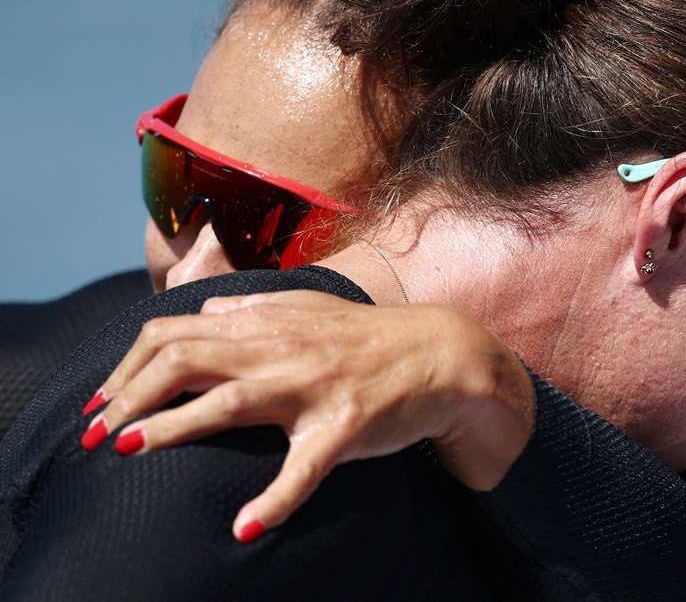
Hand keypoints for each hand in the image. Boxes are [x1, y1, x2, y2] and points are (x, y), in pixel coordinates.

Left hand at [81, 291, 534, 542]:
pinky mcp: (346, 426)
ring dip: (170, 428)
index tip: (100, 401)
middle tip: (92, 434)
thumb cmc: (369, 337)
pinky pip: (306, 467)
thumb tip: (208, 310)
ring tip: (125, 450)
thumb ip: (255, 308)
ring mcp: (313, 388)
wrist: (440, 353)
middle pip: (185, 361)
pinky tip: (245, 528)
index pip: (176, 334)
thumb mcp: (309, 309)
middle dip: (127, 397)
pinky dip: (275, 500)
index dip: (127, 366)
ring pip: (229, 403)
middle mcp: (281, 350)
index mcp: (267, 326)